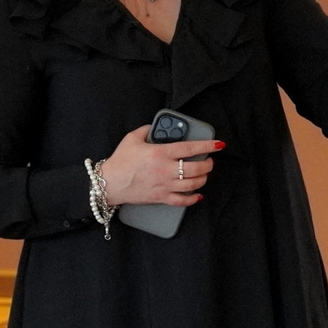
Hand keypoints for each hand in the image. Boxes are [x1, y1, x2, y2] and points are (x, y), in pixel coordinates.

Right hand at [98, 125, 221, 206]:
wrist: (108, 183)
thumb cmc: (120, 161)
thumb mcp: (131, 139)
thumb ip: (146, 130)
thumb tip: (155, 127)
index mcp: (160, 153)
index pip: (190, 148)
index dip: (208, 146)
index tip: (219, 144)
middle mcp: (166, 170)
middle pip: (196, 168)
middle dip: (208, 164)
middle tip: (209, 161)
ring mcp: (164, 185)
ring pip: (193, 184)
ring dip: (203, 179)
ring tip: (204, 174)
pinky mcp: (161, 197)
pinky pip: (182, 201)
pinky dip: (193, 199)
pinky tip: (198, 195)